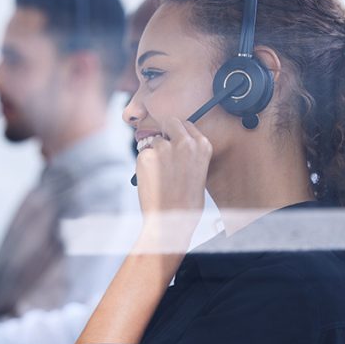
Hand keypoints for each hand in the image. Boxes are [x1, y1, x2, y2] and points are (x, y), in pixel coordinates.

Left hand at [133, 117, 210, 249]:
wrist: (172, 221)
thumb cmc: (186, 203)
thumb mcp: (199, 173)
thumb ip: (189, 154)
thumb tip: (175, 143)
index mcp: (202, 146)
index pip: (187, 125)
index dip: (178, 133)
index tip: (175, 141)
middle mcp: (185, 143)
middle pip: (170, 122)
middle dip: (165, 133)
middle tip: (162, 151)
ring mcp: (164, 148)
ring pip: (153, 140)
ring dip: (153, 153)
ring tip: (159, 176)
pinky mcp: (146, 156)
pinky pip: (142, 154)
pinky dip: (144, 165)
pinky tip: (151, 180)